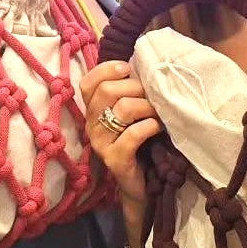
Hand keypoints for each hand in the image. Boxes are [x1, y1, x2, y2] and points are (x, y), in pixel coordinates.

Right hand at [80, 61, 161, 234]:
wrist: (141, 183)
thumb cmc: (138, 141)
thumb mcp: (129, 113)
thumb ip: (127, 91)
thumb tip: (141, 64)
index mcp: (91, 111)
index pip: (87, 82)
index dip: (107, 70)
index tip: (128, 69)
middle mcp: (91, 126)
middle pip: (107, 91)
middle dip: (135, 87)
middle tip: (152, 95)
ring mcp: (100, 144)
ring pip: (123, 110)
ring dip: (147, 106)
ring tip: (158, 112)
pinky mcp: (115, 160)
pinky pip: (133, 135)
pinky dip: (150, 126)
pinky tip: (158, 128)